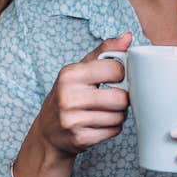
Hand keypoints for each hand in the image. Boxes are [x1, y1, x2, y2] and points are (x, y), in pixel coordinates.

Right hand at [29, 33, 133, 159]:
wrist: (49, 130)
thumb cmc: (68, 94)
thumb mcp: (80, 69)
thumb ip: (104, 52)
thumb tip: (127, 37)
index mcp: (70, 74)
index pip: (115, 69)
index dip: (122, 74)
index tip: (117, 78)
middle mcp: (68, 97)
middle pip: (121, 98)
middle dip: (122, 98)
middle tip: (114, 97)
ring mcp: (73, 120)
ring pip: (119, 116)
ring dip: (118, 114)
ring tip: (106, 110)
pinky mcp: (80, 139)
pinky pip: (114, 131)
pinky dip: (112, 127)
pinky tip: (100, 123)